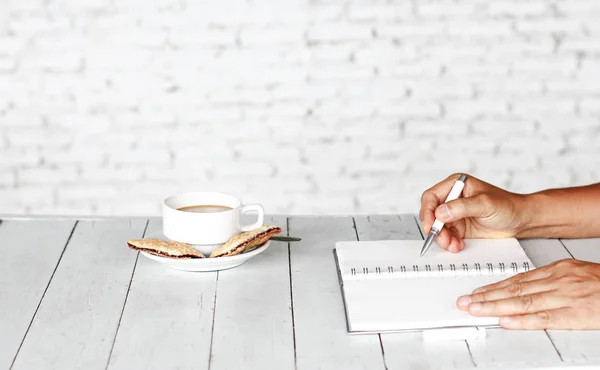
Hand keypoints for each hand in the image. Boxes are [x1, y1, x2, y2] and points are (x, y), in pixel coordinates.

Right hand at [419, 173, 526, 252]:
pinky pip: (447, 236)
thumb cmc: (507, 206)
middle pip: (431, 214)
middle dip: (435, 228)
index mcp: (456, 185)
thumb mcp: (485, 204)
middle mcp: (452, 198)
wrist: (520, 221)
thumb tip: (440, 212)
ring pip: (438, 227)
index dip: (427, 211)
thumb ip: (461, 207)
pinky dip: (450, 243)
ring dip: (442, 238)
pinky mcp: (459, 228)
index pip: (431, 196)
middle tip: (442, 239)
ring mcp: (454, 214)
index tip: (429, 225)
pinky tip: (458, 246)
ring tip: (453, 245)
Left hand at [456, 259, 599, 328]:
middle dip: (486, 296)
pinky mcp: (576, 313)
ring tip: (475, 309)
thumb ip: (551, 280)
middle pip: (514, 289)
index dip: (494, 286)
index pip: (517, 279)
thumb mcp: (576, 273)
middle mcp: (558, 280)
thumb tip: (523, 288)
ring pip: (523, 301)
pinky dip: (521, 319)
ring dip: (495, 306)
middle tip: (465, 301)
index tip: (476, 291)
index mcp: (557, 270)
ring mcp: (566, 296)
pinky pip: (544, 317)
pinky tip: (504, 320)